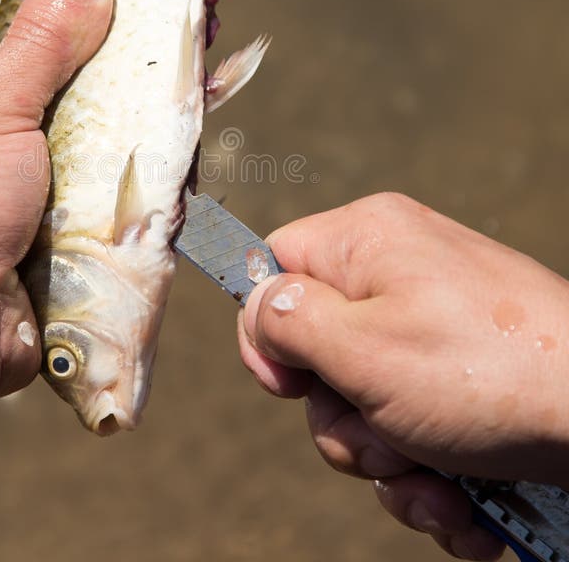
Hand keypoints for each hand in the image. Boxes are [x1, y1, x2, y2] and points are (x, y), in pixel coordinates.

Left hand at [0, 0, 111, 397]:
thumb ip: (38, 46)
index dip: (28, 41)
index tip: (85, 22)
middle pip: (18, 117)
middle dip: (77, 98)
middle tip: (136, 66)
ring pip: (51, 170)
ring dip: (98, 151)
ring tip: (151, 115)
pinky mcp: (11, 263)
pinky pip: (66, 214)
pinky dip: (102, 197)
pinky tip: (144, 174)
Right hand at [238, 192, 568, 559]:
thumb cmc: (486, 374)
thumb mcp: (362, 347)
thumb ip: (287, 321)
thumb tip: (257, 307)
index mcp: (365, 241)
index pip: (275, 265)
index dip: (267, 328)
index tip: (287, 384)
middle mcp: (396, 275)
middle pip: (316, 349)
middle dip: (341, 417)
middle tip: (384, 439)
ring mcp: (432, 328)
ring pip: (362, 401)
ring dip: (386, 458)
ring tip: (435, 480)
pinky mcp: (462, 376)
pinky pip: (410, 424)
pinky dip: (426, 473)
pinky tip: (461, 500)